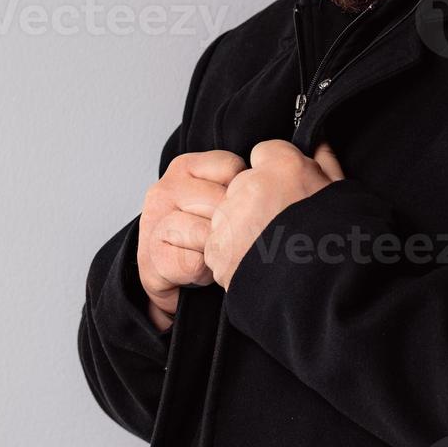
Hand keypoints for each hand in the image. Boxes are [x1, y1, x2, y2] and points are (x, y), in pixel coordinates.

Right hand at [137, 150, 246, 330]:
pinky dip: (203, 273)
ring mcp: (155, 220)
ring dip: (218, 253)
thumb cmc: (203, 238)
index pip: (233, 168)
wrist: (169, 279)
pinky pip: (195, 262)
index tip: (236, 212)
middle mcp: (166, 187)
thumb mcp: (223, 200)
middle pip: (224, 202)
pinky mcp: (152, 255)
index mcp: (187, 167)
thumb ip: (243, 182)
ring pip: (210, 233)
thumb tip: (295, 174)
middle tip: (226, 240)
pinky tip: (198, 272)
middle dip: (233, 228)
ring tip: (212, 255)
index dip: (245, 195)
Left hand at [205, 140, 344, 289]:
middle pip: (243, 185)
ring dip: (242, 230)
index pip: (265, 154)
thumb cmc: (342, 240)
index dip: (277, 176)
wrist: (326, 289)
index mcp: (284, 165)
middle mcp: (251, 184)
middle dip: (257, 202)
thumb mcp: (342, 195)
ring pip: (228, 215)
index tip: (288, 195)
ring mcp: (231, 217)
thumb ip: (326, 165)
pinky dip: (233, 257)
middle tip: (282, 229)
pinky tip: (259, 267)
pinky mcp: (217, 249)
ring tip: (271, 253)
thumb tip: (320, 142)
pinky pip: (219, 246)